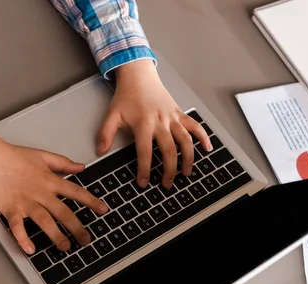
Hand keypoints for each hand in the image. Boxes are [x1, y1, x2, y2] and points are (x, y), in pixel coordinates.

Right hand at [0, 125, 107, 253]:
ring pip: (44, 221)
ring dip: (56, 235)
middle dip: (76, 227)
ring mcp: (25, 201)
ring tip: (64, 247)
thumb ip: (63, 163)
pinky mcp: (10, 208)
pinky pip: (17, 227)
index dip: (91, 201)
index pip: (75, 191)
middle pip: (63, 211)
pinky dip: (23, 239)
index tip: (103, 210)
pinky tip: (29, 250)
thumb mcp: (42, 155)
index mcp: (48, 180)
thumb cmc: (12, 155)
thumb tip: (81, 167)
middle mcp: (40, 192)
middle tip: (86, 240)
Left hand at [98, 60, 212, 188]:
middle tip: (167, 184)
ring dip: (188, 158)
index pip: (145, 152)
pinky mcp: (180, 113)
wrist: (139, 76)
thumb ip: (105, 134)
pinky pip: (195, 126)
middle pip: (169, 150)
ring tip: (186, 173)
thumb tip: (100, 151)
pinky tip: (207, 148)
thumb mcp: (112, 115)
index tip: (144, 182)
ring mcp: (172, 117)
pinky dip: (203, 136)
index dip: (145, 169)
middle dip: (169, 170)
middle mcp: (161, 122)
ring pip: (186, 140)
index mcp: (143, 124)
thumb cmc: (126, 96)